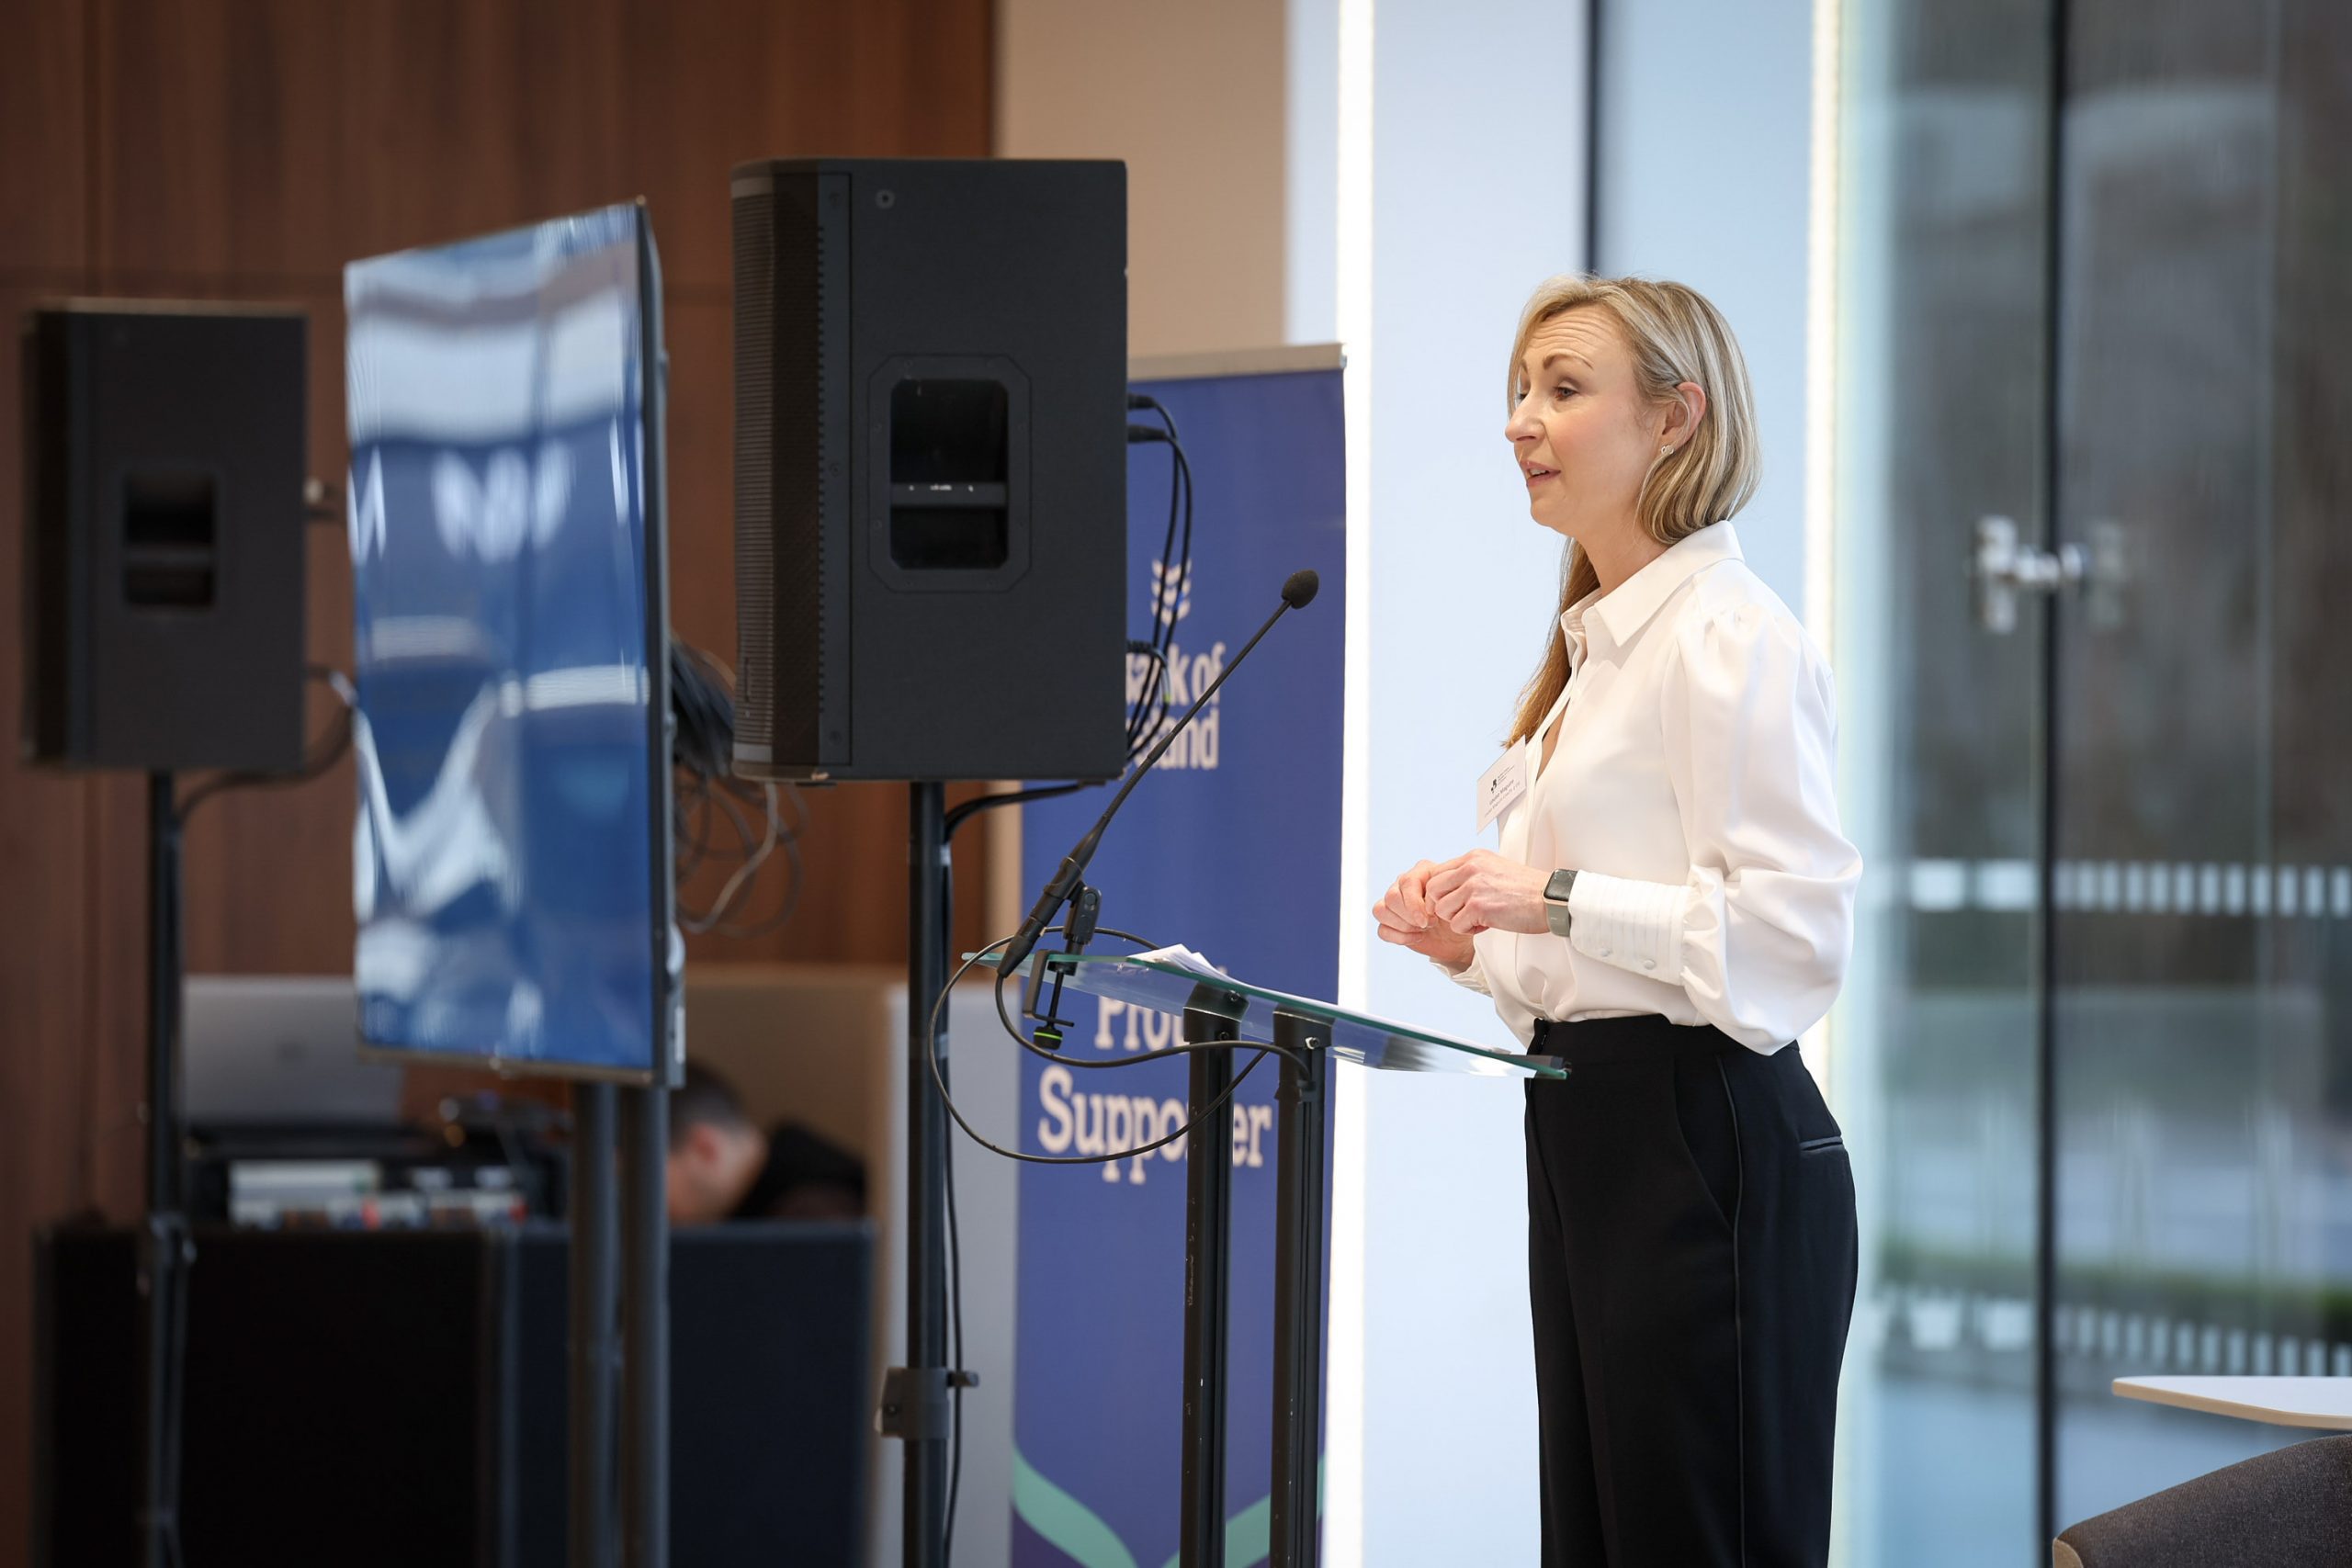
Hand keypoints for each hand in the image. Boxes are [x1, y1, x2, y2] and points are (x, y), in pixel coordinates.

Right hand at [1372, 859, 1476, 971]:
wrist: (1460, 934)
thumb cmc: (1459, 914)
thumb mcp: (1455, 901)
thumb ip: (1442, 895)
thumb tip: (1427, 905)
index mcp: (1420, 873)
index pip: (1406, 882)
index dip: (1414, 903)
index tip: (1431, 919)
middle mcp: (1403, 885)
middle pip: (1391, 897)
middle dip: (1410, 916)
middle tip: (1430, 924)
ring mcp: (1394, 904)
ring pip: (1381, 910)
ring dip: (1403, 926)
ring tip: (1423, 930)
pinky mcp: (1390, 922)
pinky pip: (1382, 929)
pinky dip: (1399, 937)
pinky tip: (1417, 937)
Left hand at [1426, 849, 1549, 936]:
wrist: (1551, 899)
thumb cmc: (1527, 889)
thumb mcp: (1495, 869)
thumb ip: (1471, 874)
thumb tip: (1449, 889)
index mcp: (1473, 857)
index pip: (1436, 874)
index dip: (1440, 893)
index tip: (1455, 903)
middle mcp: (1470, 868)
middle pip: (1432, 891)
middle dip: (1444, 907)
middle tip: (1463, 913)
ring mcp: (1473, 886)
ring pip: (1441, 910)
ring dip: (1457, 919)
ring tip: (1478, 919)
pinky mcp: (1479, 906)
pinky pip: (1456, 925)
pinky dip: (1470, 930)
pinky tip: (1487, 925)